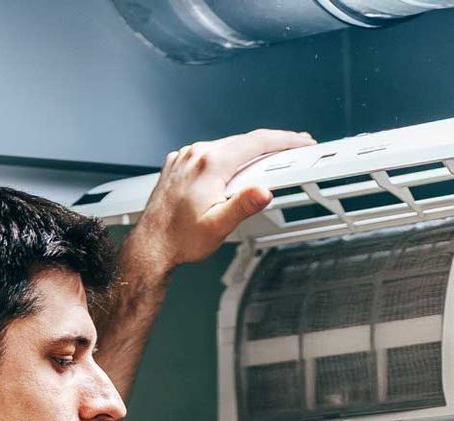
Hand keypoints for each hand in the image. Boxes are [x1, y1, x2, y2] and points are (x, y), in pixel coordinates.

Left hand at [124, 128, 312, 274]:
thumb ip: (243, 206)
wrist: (151, 246)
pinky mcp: (178, 164)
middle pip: (244, 141)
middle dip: (271, 146)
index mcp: (211, 164)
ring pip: (226, 146)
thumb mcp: (218, 227)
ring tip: (266, 165)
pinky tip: (232, 172)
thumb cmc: (180, 240)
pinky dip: (226, 158)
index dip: (285, 140)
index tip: (302, 142)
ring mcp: (185, 157)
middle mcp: (196, 154)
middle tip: (292, 151)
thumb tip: (264, 191)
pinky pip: (209, 153)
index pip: (257, 143)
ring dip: (248, 153)